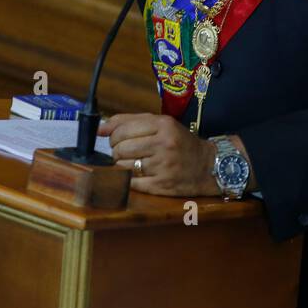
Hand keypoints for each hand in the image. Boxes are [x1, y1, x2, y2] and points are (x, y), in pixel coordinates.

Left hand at [99, 112, 218, 196]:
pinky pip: (131, 183)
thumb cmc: (180, 142)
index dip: (113, 136)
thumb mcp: (161, 123)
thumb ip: (129, 121)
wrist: (208, 166)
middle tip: (124, 152)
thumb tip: (98, 128)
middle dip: (116, 151)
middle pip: (120, 149)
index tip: (117, 139)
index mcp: (163, 125)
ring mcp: (163, 167)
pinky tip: (139, 174)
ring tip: (134, 162)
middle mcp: (164, 144)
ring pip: (123, 166)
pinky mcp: (162, 186)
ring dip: (123, 165)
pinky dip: (130, 179)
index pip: (121, 130)